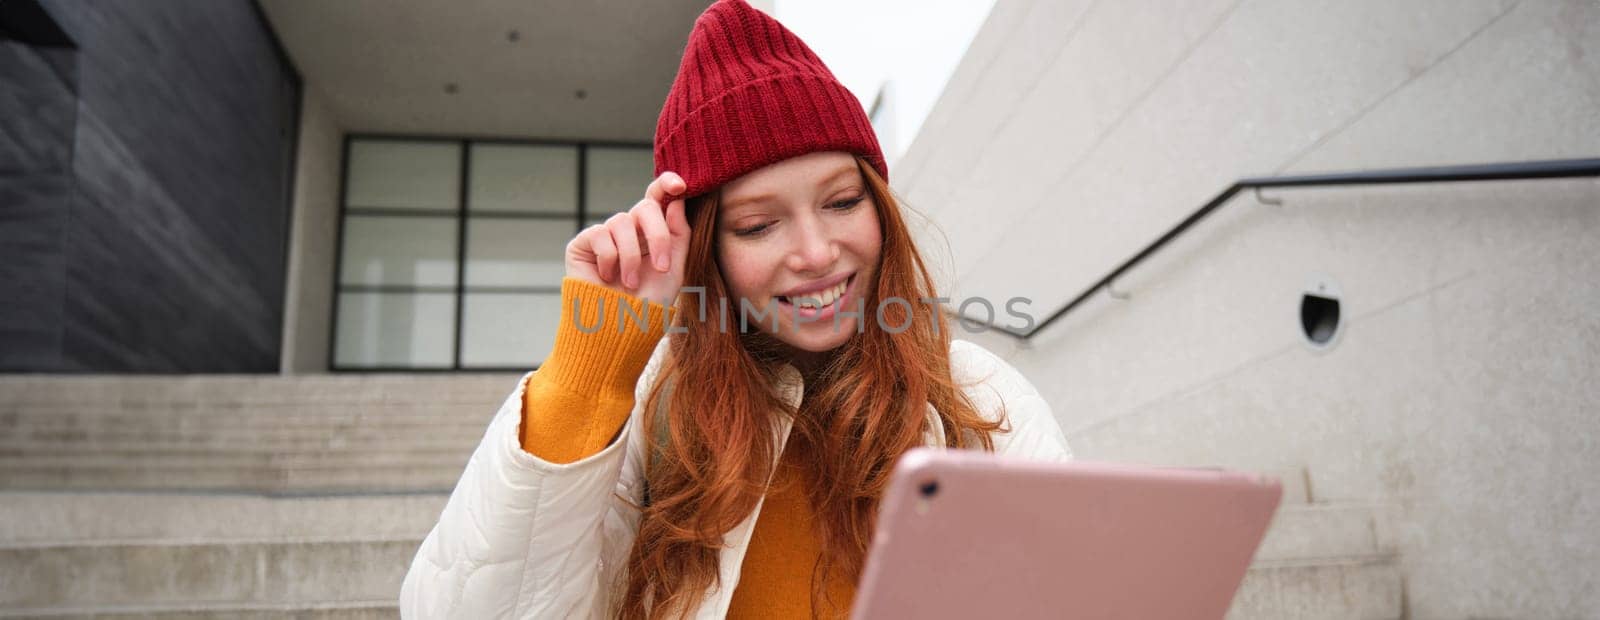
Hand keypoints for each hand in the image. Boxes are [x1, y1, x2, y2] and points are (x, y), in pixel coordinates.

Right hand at [563, 171, 690, 305]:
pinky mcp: (583, 243)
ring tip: (630, 284)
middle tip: (661, 268)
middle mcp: (629, 228)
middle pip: (645, 207)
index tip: (681, 186)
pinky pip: (600, 235)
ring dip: (631, 257)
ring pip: (622, 221)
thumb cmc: (649, 301)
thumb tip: (676, 200)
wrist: (619, 327)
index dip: (666, 184)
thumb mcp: (675, 267)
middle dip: (657, 236)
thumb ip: (679, 233)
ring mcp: (606, 234)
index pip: (658, 197)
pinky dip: (609, 258)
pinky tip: (607, 277)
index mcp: (652, 230)